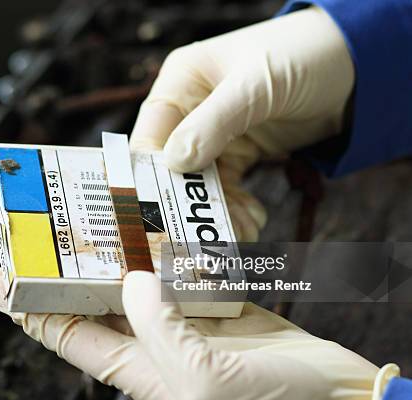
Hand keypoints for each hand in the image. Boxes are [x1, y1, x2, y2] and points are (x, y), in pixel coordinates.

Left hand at [0, 268, 392, 399]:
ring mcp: (181, 324)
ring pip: (133, 283)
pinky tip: (158, 229)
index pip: (64, 334)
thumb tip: (132, 281)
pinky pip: (177, 276)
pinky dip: (165, 252)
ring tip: (96, 218)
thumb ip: (158, 330)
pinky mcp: (213, 308)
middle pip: (92, 303)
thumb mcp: (201, 380)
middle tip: (46, 230)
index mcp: (136, 369)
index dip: (25, 307)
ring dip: (116, 254)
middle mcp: (150, 345)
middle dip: (65, 270)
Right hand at [130, 6, 354, 241]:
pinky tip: (254, 219)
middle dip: (188, 203)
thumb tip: (174, 164)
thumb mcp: (255, 85)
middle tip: (200, 237)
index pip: (150, 137)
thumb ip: (214, 123)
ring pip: (200, 185)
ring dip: (218, 212)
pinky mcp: (239, 153)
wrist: (355, 67)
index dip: (151, 176)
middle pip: (173, 168)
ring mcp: (214, 135)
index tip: (162, 212)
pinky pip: (227, 188)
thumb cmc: (301, 55)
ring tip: (243, 231)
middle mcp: (190, 112)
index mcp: (181, 84)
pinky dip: (237, 208)